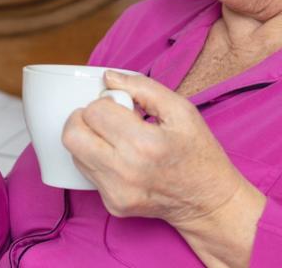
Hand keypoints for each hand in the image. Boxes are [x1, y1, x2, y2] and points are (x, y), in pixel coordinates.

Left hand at [61, 70, 256, 228]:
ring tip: (115, 137)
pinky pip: (87, 172)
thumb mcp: (181, 110)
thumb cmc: (198, 152)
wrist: (208, 201)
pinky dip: (96, 158)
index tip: (120, 105)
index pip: (94, 112)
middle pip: (72, 136)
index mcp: (144, 144)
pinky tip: (120, 156)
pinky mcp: (112, 205)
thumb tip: (108, 77)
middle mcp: (125, 172)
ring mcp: (116, 192)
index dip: (105, 101)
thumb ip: (142, 87)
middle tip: (104, 117)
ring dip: (88, 138)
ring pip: (74, 154)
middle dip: (83, 118)